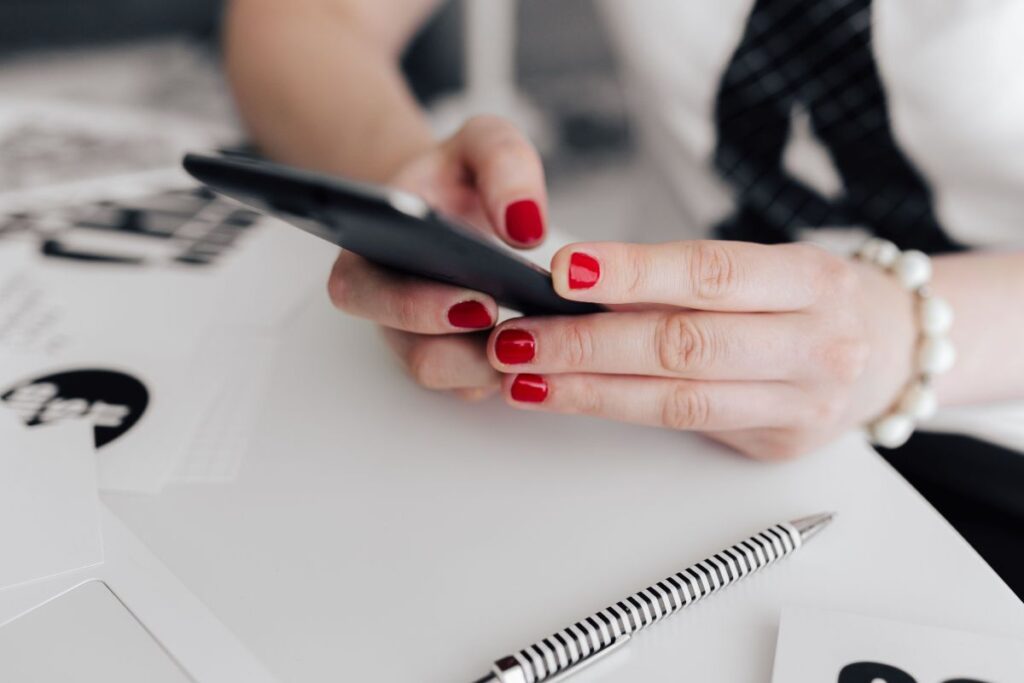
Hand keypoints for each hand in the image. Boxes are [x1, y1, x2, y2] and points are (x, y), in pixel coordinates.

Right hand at [327, 116, 546, 399]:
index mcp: (366, 252)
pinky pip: (473, 386)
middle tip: (515, 326)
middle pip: (409, 351)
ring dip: (490, 367)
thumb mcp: (484, 143)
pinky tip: (545, 353)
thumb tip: (525, 226)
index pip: (362, 292)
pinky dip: (508, 374)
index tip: (478, 302)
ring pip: (445, 377)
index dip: (413, 307)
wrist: (454, 206)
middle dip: (461, 348)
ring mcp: (416, 340)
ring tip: (538, 340)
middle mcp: (384, 306)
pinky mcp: (451, 363)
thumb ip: (504, 163)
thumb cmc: (459, 177)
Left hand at [487, 240, 916, 458]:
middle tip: (515, 338)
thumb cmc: (812, 298)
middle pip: (684, 345)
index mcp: (809, 279)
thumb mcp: (766, 267)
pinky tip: (568, 397)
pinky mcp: (777, 444)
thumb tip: (576, 284)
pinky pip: (684, 425)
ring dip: (586, 389)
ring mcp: (800, 404)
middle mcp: (815, 345)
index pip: (710, 274)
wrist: (893, 349)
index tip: (562, 270)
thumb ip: (681, 279)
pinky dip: (617, 410)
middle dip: (586, 343)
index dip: (634, 272)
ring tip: (522, 376)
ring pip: (676, 399)